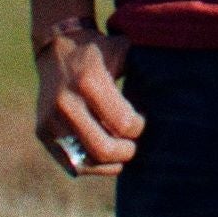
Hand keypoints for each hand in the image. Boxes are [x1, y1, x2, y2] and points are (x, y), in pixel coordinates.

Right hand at [35, 28, 142, 176]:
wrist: (58, 49)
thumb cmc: (101, 52)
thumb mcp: (124, 51)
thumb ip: (146, 70)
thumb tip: (176, 95)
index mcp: (90, 82)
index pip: (124, 124)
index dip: (139, 128)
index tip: (141, 120)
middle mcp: (66, 104)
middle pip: (103, 149)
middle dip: (127, 151)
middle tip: (134, 144)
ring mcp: (50, 120)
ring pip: (87, 162)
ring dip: (111, 163)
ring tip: (122, 151)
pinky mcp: (42, 132)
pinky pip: (72, 164)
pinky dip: (93, 167)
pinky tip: (105, 157)